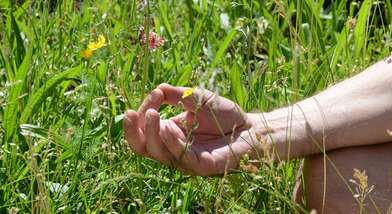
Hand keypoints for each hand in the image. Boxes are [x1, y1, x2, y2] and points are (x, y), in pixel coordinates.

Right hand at [123, 83, 253, 175]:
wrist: (251, 127)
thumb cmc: (224, 114)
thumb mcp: (198, 98)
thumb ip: (177, 95)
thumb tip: (157, 89)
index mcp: (168, 133)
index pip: (144, 129)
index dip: (143, 113)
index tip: (155, 94)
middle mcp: (172, 148)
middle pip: (143, 147)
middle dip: (135, 131)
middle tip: (138, 112)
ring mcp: (186, 159)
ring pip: (158, 154)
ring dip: (152, 134)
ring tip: (153, 115)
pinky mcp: (201, 165)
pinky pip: (181, 157)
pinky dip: (172, 143)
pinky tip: (168, 128)